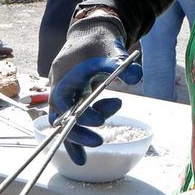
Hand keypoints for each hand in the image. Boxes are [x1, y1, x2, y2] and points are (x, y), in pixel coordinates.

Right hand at [47, 16, 142, 161]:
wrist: (91, 35)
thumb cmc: (99, 42)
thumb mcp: (111, 49)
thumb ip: (120, 63)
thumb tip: (135, 76)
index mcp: (64, 73)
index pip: (64, 97)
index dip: (78, 112)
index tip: (100, 121)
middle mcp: (59, 86)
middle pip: (60, 115)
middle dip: (78, 131)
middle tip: (100, 140)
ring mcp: (65, 95)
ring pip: (63, 123)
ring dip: (77, 138)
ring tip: (93, 149)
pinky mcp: (72, 102)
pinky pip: (70, 124)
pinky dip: (75, 141)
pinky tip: (82, 159)